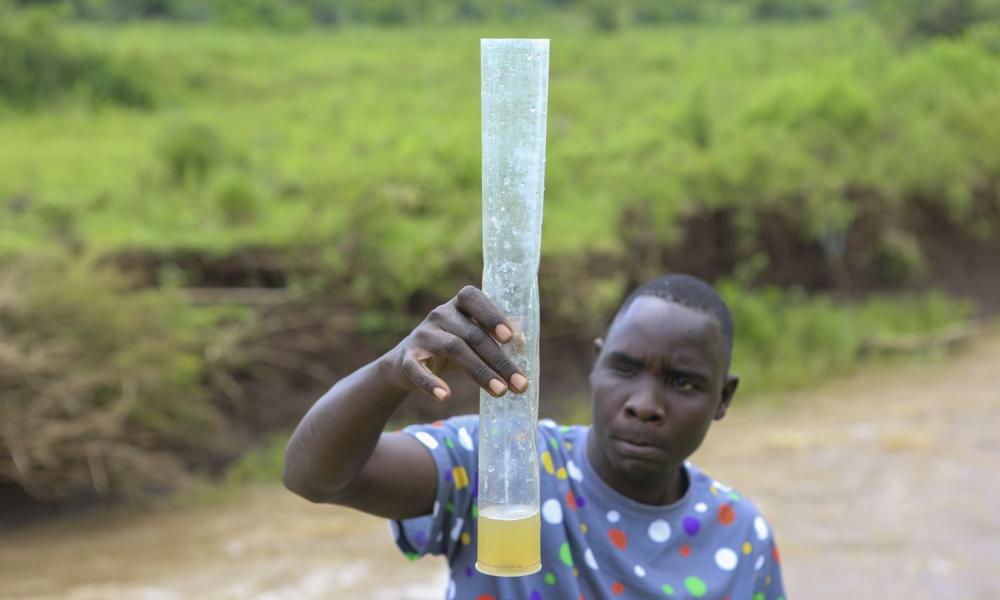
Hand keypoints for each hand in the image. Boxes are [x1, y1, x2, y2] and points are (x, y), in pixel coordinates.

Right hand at [383, 286, 528, 400]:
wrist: (406, 363)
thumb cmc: (451, 347)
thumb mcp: (473, 337)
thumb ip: (496, 336)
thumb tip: (524, 340)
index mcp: (458, 305)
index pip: (473, 298)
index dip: (492, 315)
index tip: (510, 338)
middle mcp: (439, 315)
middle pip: (472, 334)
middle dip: (498, 360)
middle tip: (519, 383)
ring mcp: (422, 336)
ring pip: (453, 349)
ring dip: (479, 372)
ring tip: (500, 392)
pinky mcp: (407, 358)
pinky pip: (417, 369)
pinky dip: (430, 383)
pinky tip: (445, 396)